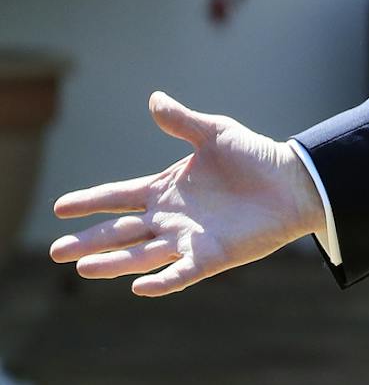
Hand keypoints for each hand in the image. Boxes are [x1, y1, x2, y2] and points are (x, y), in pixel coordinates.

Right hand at [48, 92, 327, 297]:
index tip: (59, 206)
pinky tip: (140, 286)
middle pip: (120, 231)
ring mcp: (189, 238)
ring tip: (83, 268)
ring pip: (142, 255)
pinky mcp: (212, 255)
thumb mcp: (216, 133)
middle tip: (56, 251)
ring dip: (113, 263)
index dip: (90, 200)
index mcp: (165, 188)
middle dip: (88, 240)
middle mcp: (170, 217)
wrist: (296, 181)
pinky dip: (162, 280)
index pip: (118, 196)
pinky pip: (182, 272)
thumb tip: (154, 98)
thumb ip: (183, 121)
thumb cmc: (257, 157)